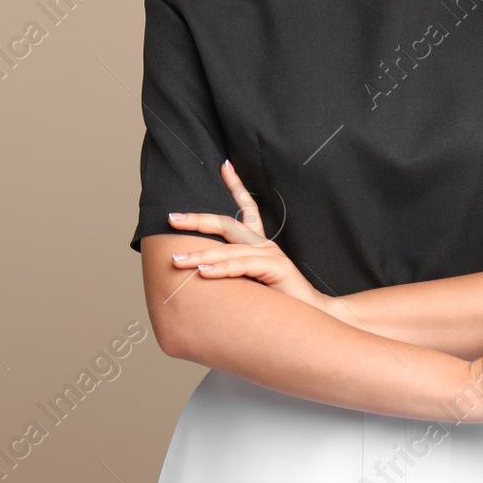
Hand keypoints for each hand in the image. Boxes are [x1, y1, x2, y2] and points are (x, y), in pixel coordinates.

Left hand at [165, 160, 331, 312]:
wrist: (311, 317)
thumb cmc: (279, 302)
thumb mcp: (252, 282)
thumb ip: (233, 273)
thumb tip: (199, 273)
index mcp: (259, 244)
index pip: (248, 208)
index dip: (237, 185)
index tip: (224, 165)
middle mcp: (264, 244)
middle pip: (227, 224)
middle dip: (197, 220)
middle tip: (171, 218)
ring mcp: (271, 254)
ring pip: (228, 250)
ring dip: (199, 256)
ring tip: (177, 261)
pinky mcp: (276, 268)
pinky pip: (242, 266)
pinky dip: (221, 269)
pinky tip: (203, 272)